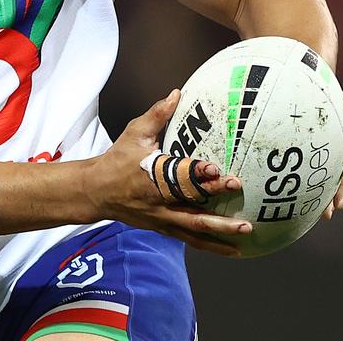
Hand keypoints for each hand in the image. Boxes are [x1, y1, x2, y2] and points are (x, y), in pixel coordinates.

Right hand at [88, 89, 250, 256]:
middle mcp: (159, 202)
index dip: (197, 174)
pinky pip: (191, 240)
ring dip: (221, 231)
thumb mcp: (134, 134)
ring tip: (246, 230)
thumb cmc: (116, 160)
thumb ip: (157, 114)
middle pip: (191, 207)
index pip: (178, 177)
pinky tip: (233, 248)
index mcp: (152, 177)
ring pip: (194, 229)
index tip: (216, 167)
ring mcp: (162, 219)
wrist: (96, 192)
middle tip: (238, 194)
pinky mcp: (164, 228)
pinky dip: (212, 245)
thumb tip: (177, 94)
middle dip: (217, 202)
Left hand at [323, 92, 342, 219]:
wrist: (311, 92)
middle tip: (338, 204)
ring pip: (338, 179)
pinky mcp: (321, 159)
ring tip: (327, 213)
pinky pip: (323, 178)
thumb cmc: (325, 92)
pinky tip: (311, 206)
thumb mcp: (336, 94)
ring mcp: (335, 154)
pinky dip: (320, 192)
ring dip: (334, 196)